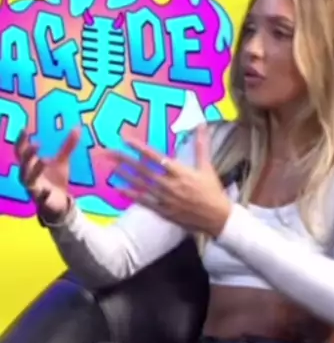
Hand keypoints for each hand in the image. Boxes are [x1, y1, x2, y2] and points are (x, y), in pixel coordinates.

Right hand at [14, 128, 79, 221]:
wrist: (59, 203)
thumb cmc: (56, 180)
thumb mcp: (62, 161)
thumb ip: (68, 146)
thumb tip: (78, 128)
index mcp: (31, 165)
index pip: (22, 151)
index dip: (21, 141)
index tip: (25, 128)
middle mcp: (29, 176)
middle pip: (23, 164)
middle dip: (27, 154)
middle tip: (36, 144)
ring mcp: (34, 189)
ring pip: (28, 180)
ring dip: (35, 170)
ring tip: (44, 160)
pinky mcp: (41, 202)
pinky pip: (40, 199)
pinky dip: (43, 195)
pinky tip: (48, 190)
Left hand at [108, 125, 231, 236]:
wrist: (216, 217)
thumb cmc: (212, 191)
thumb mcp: (207, 167)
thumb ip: (201, 145)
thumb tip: (201, 124)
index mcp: (180, 171)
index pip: (155, 156)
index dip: (139, 147)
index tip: (126, 139)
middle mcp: (170, 184)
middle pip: (142, 169)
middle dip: (124, 159)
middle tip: (108, 151)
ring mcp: (165, 198)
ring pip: (140, 184)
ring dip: (124, 175)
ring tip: (110, 166)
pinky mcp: (163, 210)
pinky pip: (144, 201)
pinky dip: (131, 195)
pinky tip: (119, 189)